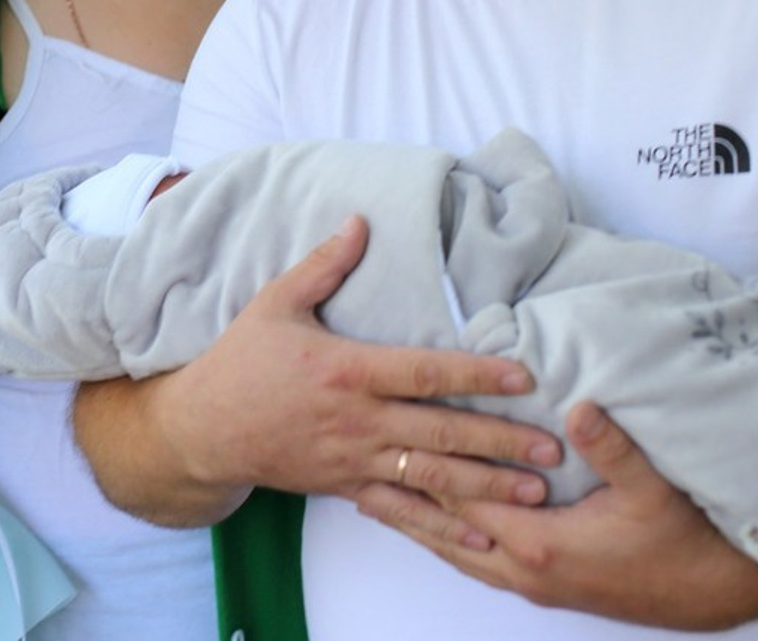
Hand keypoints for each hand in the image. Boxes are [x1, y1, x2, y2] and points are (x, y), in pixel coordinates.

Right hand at [77, 216, 560, 525]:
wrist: (205, 428)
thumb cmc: (243, 359)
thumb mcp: (277, 302)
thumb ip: (324, 265)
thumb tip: (360, 220)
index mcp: (347, 369)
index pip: (424, 371)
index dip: (475, 372)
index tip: (523, 375)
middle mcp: (358, 419)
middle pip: (440, 431)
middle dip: (500, 440)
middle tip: (552, 448)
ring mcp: (353, 458)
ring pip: (430, 476)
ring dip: (486, 486)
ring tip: (535, 493)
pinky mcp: (345, 486)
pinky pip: (401, 511)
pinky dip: (441, 526)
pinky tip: (481, 536)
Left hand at [358, 401, 757, 628]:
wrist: (718, 591)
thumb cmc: (683, 536)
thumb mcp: (651, 488)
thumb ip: (612, 447)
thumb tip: (580, 406)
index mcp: (540, 544)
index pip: (465, 499)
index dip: (425, 468)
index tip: (385, 438)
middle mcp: (526, 569)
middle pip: (448, 531)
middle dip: (403, 503)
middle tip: (352, 476)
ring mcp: (535, 581)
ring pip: (458, 552)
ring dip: (419, 525)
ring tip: (374, 501)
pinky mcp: (547, 582)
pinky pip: (479, 561)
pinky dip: (449, 541)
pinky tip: (436, 526)